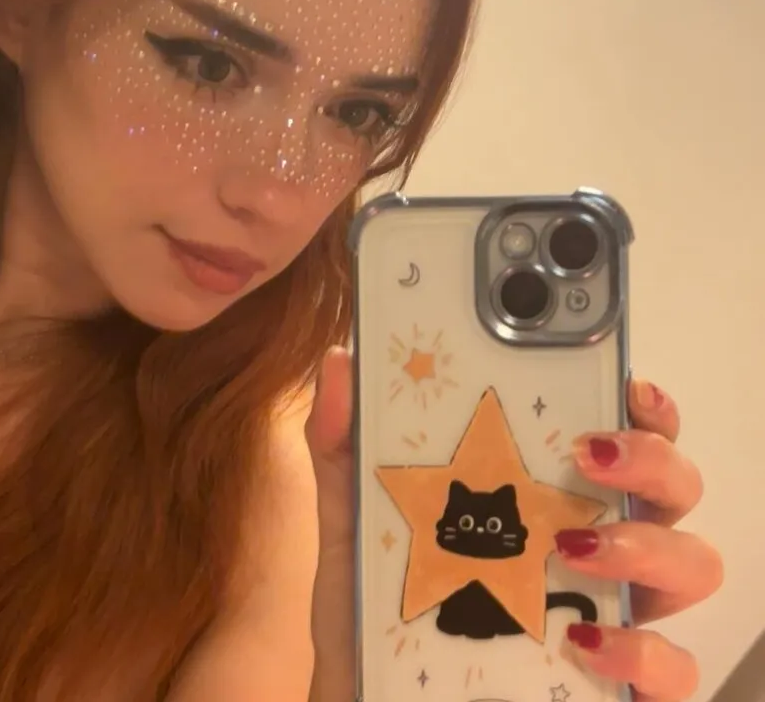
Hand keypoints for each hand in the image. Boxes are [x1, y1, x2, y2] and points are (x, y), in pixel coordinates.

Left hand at [305, 357, 723, 701]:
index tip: (622, 381)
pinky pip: (672, 670)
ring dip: (647, 543)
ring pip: (690, 564)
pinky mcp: (620, 687)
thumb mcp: (354, 523)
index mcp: (543, 492)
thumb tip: (341, 362)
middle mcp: (594, 544)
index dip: (638, 402)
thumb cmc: (373, 610)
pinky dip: (642, 652)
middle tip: (589, 453)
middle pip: (671, 483)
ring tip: (574, 544)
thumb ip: (345, 447)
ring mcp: (615, 614)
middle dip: (650, 456)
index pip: (617, 431)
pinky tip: (581, 641)